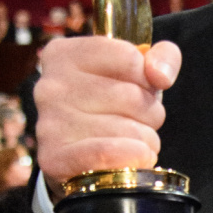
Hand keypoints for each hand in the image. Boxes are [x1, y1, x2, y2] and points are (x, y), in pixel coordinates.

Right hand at [35, 37, 180, 195]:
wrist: (79, 158)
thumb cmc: (112, 105)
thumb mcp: (139, 70)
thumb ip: (163, 56)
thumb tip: (160, 75)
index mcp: (64, 54)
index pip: (130, 58)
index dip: (147, 78)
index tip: (138, 87)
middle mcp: (50, 86)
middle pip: (131, 96)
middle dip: (150, 111)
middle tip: (138, 119)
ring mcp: (49, 123)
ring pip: (128, 129)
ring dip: (146, 138)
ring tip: (134, 139)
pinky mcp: (54, 158)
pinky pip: (108, 153)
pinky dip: (134, 156)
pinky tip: (139, 157)